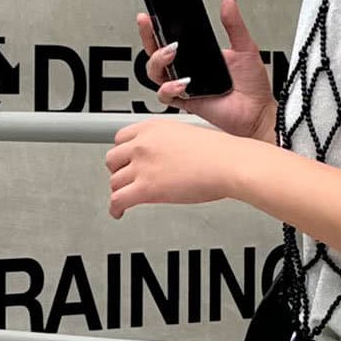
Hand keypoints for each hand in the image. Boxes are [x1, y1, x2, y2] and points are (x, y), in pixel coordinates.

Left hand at [105, 117, 242, 216]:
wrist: (227, 164)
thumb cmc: (217, 153)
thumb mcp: (185, 135)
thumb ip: (168, 144)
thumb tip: (167, 157)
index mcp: (152, 128)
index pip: (121, 139)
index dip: (122, 153)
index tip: (125, 161)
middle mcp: (143, 144)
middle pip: (113, 159)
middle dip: (118, 171)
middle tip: (126, 180)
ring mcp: (142, 166)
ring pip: (114, 181)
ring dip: (119, 191)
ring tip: (125, 198)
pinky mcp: (146, 188)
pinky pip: (118, 200)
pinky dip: (115, 208)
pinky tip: (118, 212)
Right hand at [138, 0, 276, 142]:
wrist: (258, 112)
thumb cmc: (252, 87)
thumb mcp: (244, 48)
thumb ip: (234, 25)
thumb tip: (229, 2)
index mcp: (196, 55)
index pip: (168, 38)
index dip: (155, 27)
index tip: (151, 14)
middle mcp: (187, 70)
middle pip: (154, 53)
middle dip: (148, 36)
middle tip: (149, 24)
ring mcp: (184, 87)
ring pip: (154, 73)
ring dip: (158, 60)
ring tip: (172, 53)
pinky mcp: (187, 102)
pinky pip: (165, 96)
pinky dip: (169, 88)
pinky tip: (182, 82)